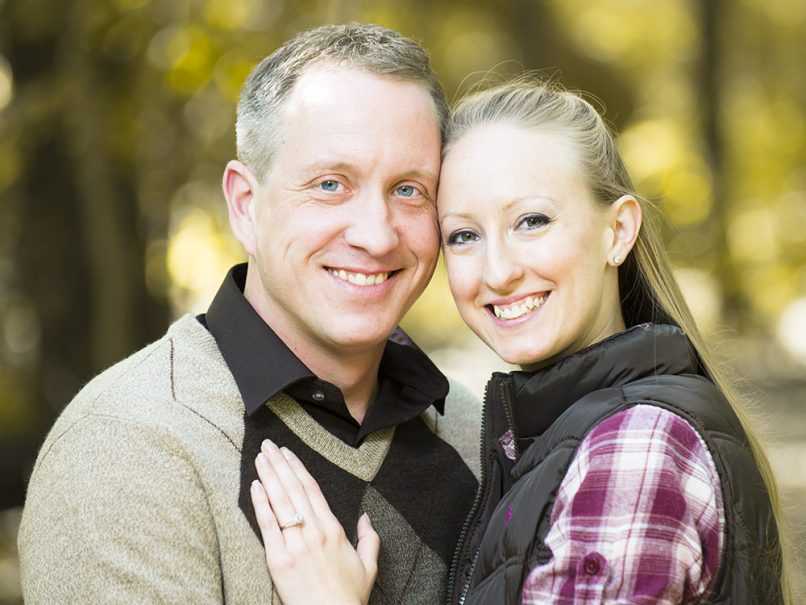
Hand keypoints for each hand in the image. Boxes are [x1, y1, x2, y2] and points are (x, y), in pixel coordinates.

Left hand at [250, 439, 379, 604]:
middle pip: (294, 489)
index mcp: (334, 529)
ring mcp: (295, 544)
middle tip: (268, 446)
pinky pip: (268, 525)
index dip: (298, 468)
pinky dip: (261, 503)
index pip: (312, 490)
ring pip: (280, 501)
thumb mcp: (368, 566)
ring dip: (269, 476)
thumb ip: (369, 538)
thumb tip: (367, 518)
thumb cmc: (348, 597)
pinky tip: (255, 485)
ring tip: (260, 457)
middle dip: (280, 464)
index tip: (288, 453)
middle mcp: (314, 531)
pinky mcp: (278, 559)